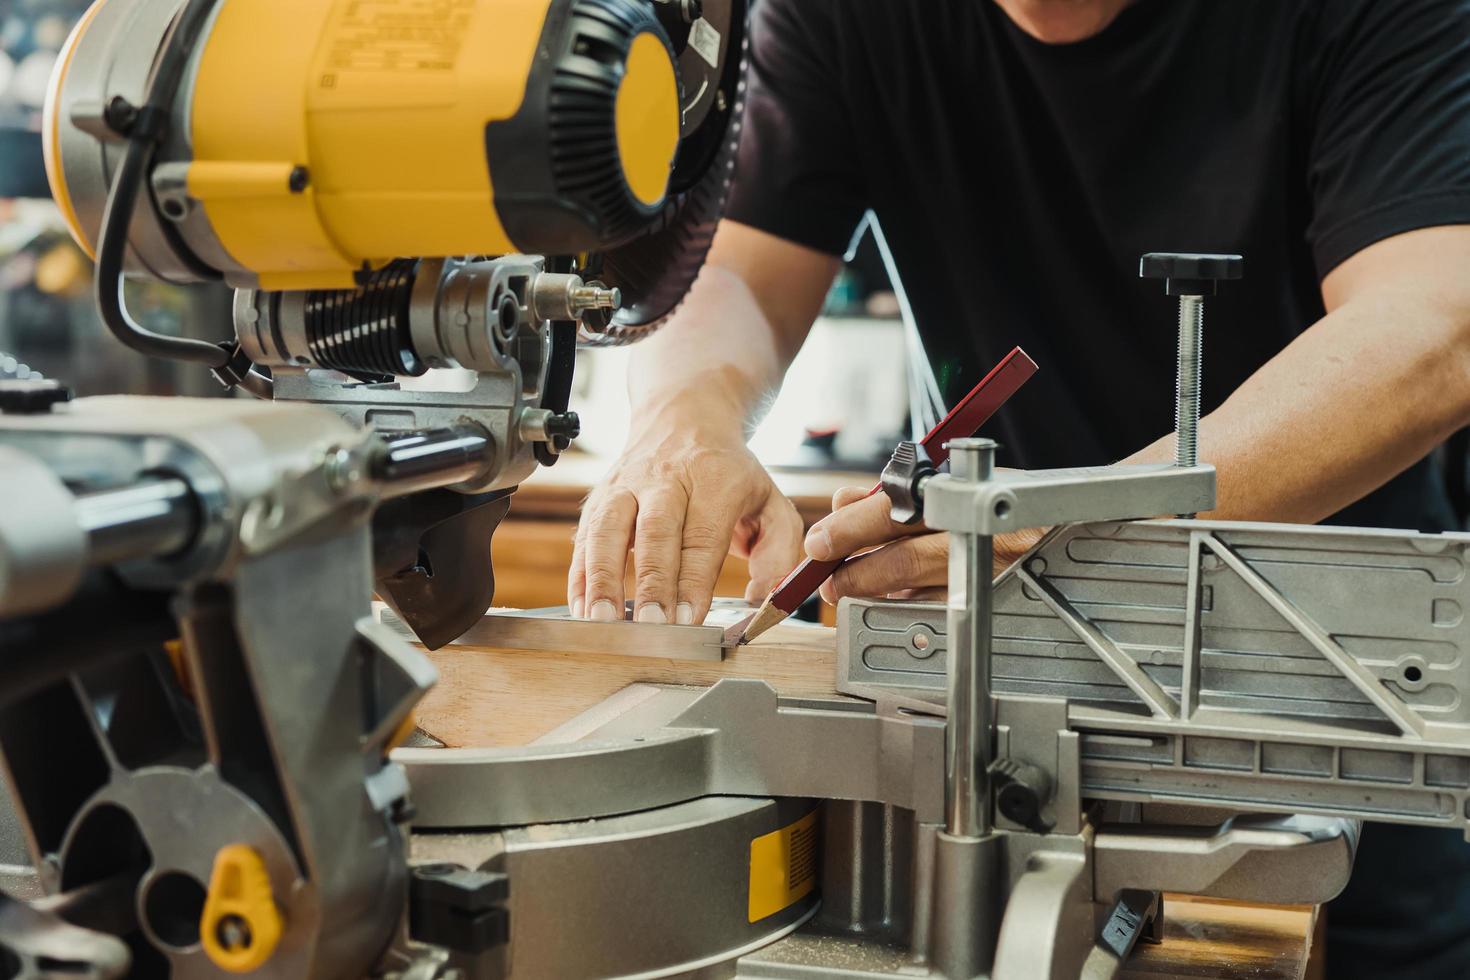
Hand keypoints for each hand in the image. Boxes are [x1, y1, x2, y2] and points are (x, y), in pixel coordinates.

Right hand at [569, 415, 803, 624]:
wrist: (684, 418)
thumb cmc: (729, 473)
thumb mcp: (772, 502)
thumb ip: (779, 552)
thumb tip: (763, 598)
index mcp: (714, 478)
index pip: (702, 536)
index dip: (693, 580)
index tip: (688, 620)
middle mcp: (665, 478)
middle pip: (654, 531)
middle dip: (651, 582)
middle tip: (650, 626)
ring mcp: (625, 485)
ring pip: (607, 530)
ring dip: (603, 579)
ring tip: (603, 623)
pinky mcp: (598, 498)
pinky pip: (584, 538)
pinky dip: (580, 577)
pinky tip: (582, 611)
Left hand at [806, 486, 1043, 603]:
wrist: (1066, 517)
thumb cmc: (1002, 493)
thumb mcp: (949, 478)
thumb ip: (896, 493)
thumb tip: (844, 503)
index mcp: (963, 493)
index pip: (893, 511)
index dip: (849, 530)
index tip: (819, 543)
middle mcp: (978, 534)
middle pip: (903, 560)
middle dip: (854, 574)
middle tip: (826, 581)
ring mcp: (989, 571)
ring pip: (918, 592)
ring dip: (876, 593)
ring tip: (849, 589)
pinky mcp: (996, 600)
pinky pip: (940, 608)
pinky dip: (909, 603)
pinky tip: (891, 598)